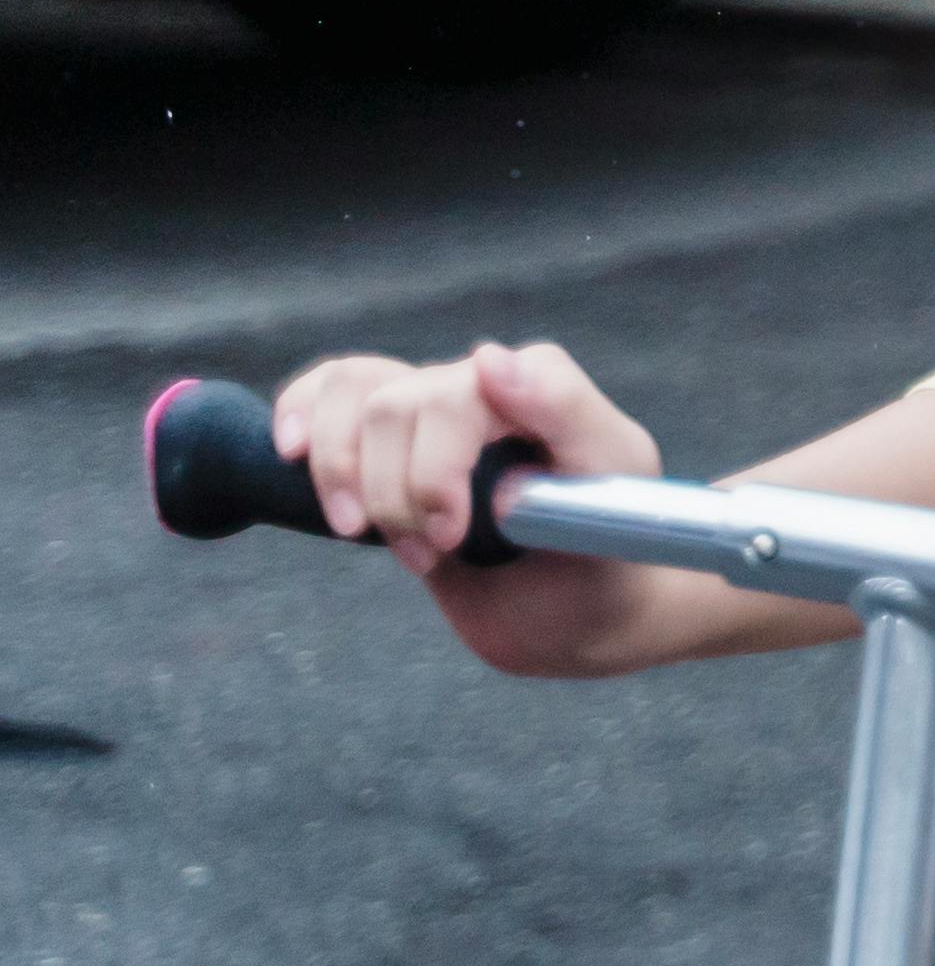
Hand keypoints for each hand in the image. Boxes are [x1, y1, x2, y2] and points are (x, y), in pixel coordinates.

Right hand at [275, 340, 683, 678]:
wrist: (590, 608)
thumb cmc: (612, 546)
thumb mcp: (612, 482)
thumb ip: (566, 412)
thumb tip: (488, 357)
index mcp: (537, 387)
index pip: (450, 394)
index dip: (432, 471)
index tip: (450, 535)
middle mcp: (482, 387)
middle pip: (392, 405)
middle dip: (393, 491)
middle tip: (430, 553)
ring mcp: (433, 414)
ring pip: (351, 393)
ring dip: (340, 471)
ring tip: (361, 531)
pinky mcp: (391, 447)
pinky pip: (332, 392)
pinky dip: (300, 410)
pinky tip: (290, 450)